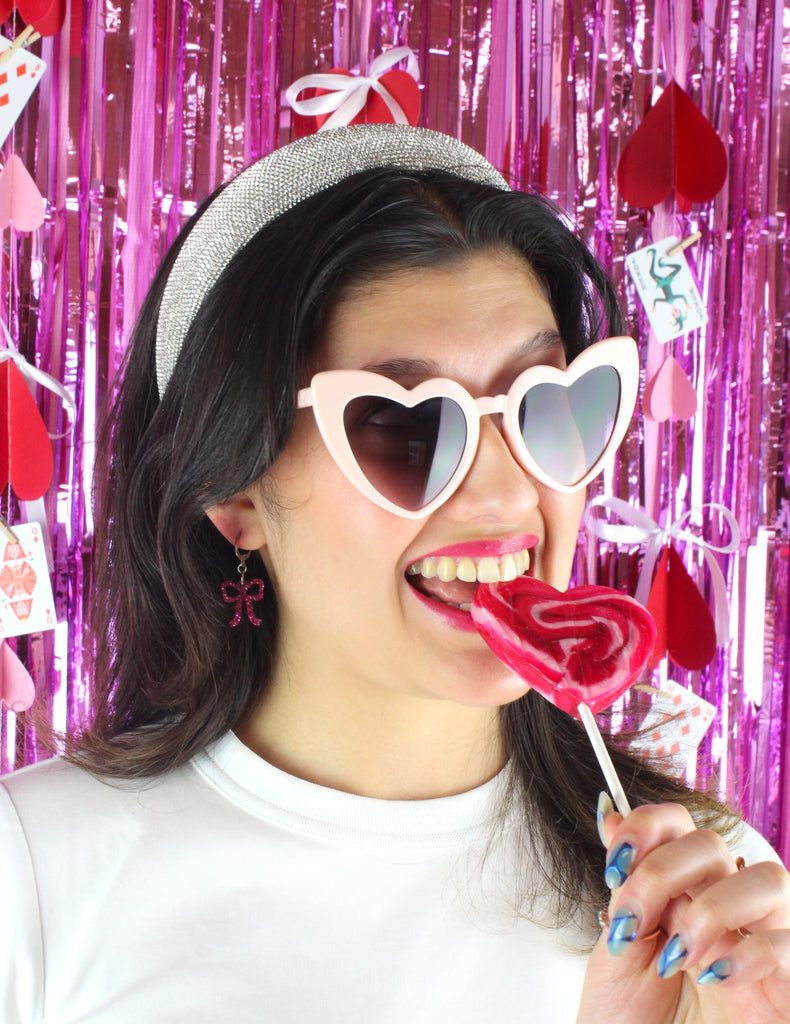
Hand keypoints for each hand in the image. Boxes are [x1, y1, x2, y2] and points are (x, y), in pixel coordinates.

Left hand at [576, 801, 789, 1023]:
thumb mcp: (620, 951)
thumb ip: (624, 887)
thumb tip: (608, 812)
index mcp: (684, 891)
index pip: (679, 826)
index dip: (647, 828)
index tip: (613, 862)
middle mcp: (728, 908)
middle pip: (712, 844)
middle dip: (662, 872)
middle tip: (632, 921)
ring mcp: (765, 943)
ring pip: (769, 878)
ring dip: (710, 908)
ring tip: (677, 955)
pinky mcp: (789, 986)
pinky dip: (748, 952)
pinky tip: (712, 975)